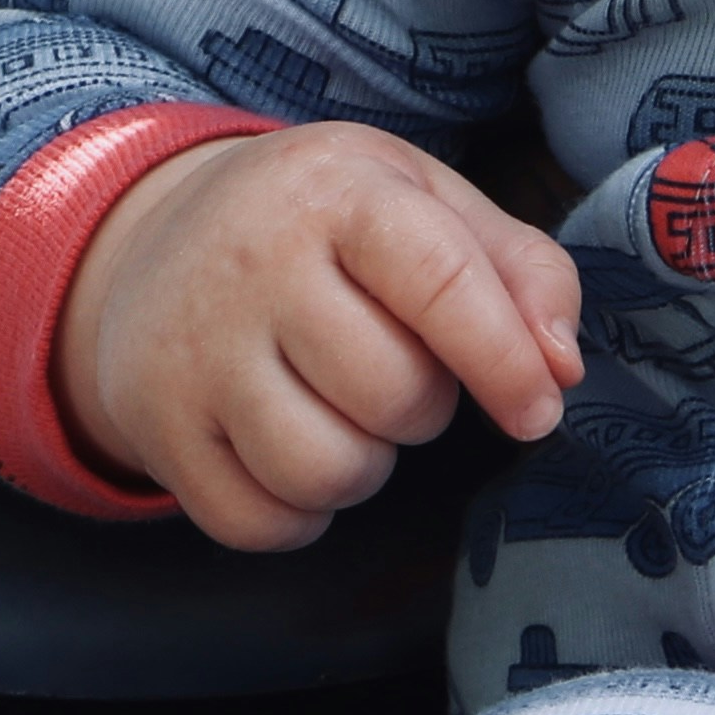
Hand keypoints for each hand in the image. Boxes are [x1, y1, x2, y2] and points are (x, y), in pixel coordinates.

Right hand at [58, 121, 584, 552]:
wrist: (154, 237)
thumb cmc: (322, 227)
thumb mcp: (423, 203)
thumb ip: (519, 270)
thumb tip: (560, 367)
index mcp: (335, 189)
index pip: (440, 281)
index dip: (505, 361)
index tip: (538, 408)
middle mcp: (253, 261)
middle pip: (393, 396)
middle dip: (420, 405)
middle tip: (388, 365)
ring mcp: (194, 348)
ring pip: (325, 471)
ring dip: (361, 465)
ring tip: (338, 408)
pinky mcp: (155, 425)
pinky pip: (261, 524)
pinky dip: (296, 512)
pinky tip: (283, 447)